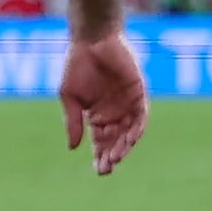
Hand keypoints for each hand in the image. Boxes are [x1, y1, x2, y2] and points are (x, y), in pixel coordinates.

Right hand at [59, 30, 147, 175]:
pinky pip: (141, 116)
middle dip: (112, 156)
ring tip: (116, 158)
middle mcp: (114, 113)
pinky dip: (136, 129)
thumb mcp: (70, 97)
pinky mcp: (139, 93)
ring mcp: (128, 104)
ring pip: (129, 132)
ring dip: (124, 146)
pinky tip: (130, 140)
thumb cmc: (78, 64)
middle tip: (107, 168)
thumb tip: (72, 148)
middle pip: (116, 141)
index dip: (100, 156)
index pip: (101, 142)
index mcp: (97, 115)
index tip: (99, 170)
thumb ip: (73, 121)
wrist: (92, 39)